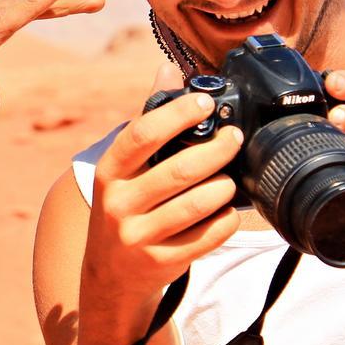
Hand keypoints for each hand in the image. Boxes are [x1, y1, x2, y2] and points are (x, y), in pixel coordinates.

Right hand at [78, 64, 242, 344]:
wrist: (109, 274)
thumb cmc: (123, 206)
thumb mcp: (123, 167)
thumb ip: (147, 120)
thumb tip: (167, 70)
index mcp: (109, 171)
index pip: (141, 135)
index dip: (176, 115)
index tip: (205, 103)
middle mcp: (118, 203)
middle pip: (177, 170)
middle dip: (215, 151)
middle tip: (235, 138)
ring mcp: (137, 235)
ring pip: (196, 205)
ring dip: (223, 188)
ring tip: (231, 178)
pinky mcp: (160, 263)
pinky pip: (206, 237)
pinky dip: (225, 221)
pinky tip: (230, 211)